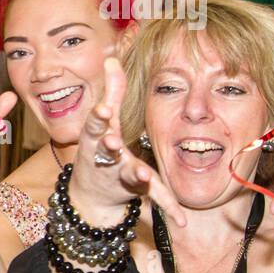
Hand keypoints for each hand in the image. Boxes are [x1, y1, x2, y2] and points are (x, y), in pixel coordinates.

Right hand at [70, 57, 186, 226]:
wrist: (91, 192)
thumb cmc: (99, 146)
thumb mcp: (102, 119)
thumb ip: (110, 89)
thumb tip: (111, 54)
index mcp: (98, 135)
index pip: (96, 123)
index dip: (98, 117)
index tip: (103, 111)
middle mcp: (105, 155)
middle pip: (106, 150)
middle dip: (108, 147)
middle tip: (112, 144)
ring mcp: (120, 173)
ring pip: (129, 173)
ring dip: (137, 174)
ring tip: (145, 176)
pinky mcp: (136, 189)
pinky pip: (154, 197)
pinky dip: (168, 206)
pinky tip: (182, 217)